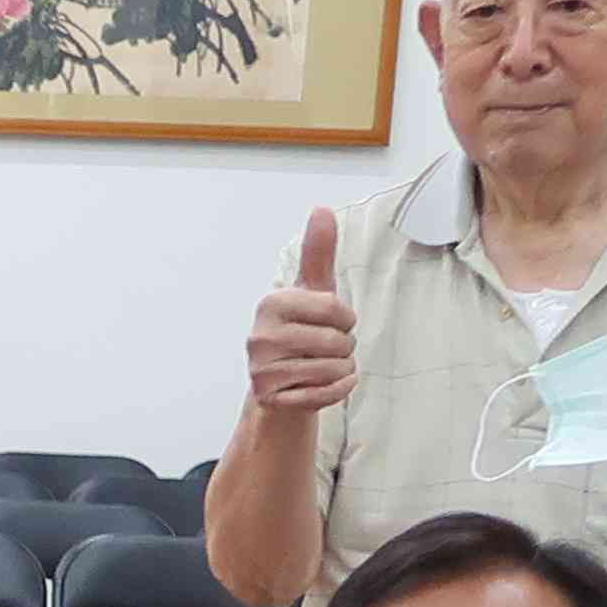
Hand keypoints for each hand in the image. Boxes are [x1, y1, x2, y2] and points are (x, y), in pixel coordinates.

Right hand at [244, 209, 357, 420]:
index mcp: (272, 304)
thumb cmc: (301, 331)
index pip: (336, 310)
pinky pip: (325, 394)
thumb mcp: (312, 290)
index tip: (332, 322)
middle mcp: (260, 336)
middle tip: (325, 348)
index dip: (346, 319)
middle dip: (344, 347)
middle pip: (337, 342)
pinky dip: (337, 390)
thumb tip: (322, 209)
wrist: (281, 382)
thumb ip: (318, 252)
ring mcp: (261, 369)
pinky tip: (326, 384)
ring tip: (321, 366)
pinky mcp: (269, 396)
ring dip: (340, 369)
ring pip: (333, 369)